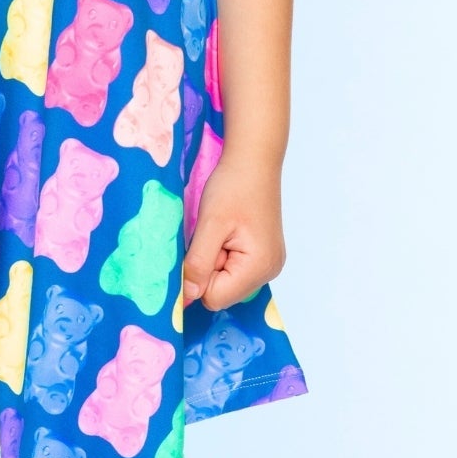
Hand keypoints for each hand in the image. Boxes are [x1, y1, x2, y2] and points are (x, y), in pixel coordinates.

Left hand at [182, 151, 286, 310]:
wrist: (253, 160)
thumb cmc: (233, 186)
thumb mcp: (210, 224)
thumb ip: (199, 263)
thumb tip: (187, 296)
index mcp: (258, 267)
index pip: (215, 298)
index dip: (198, 276)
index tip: (201, 246)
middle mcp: (269, 272)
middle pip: (222, 291)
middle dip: (209, 267)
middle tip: (213, 235)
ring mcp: (269, 264)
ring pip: (227, 280)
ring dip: (216, 259)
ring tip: (222, 231)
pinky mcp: (264, 254)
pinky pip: (235, 268)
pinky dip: (225, 253)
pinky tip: (228, 231)